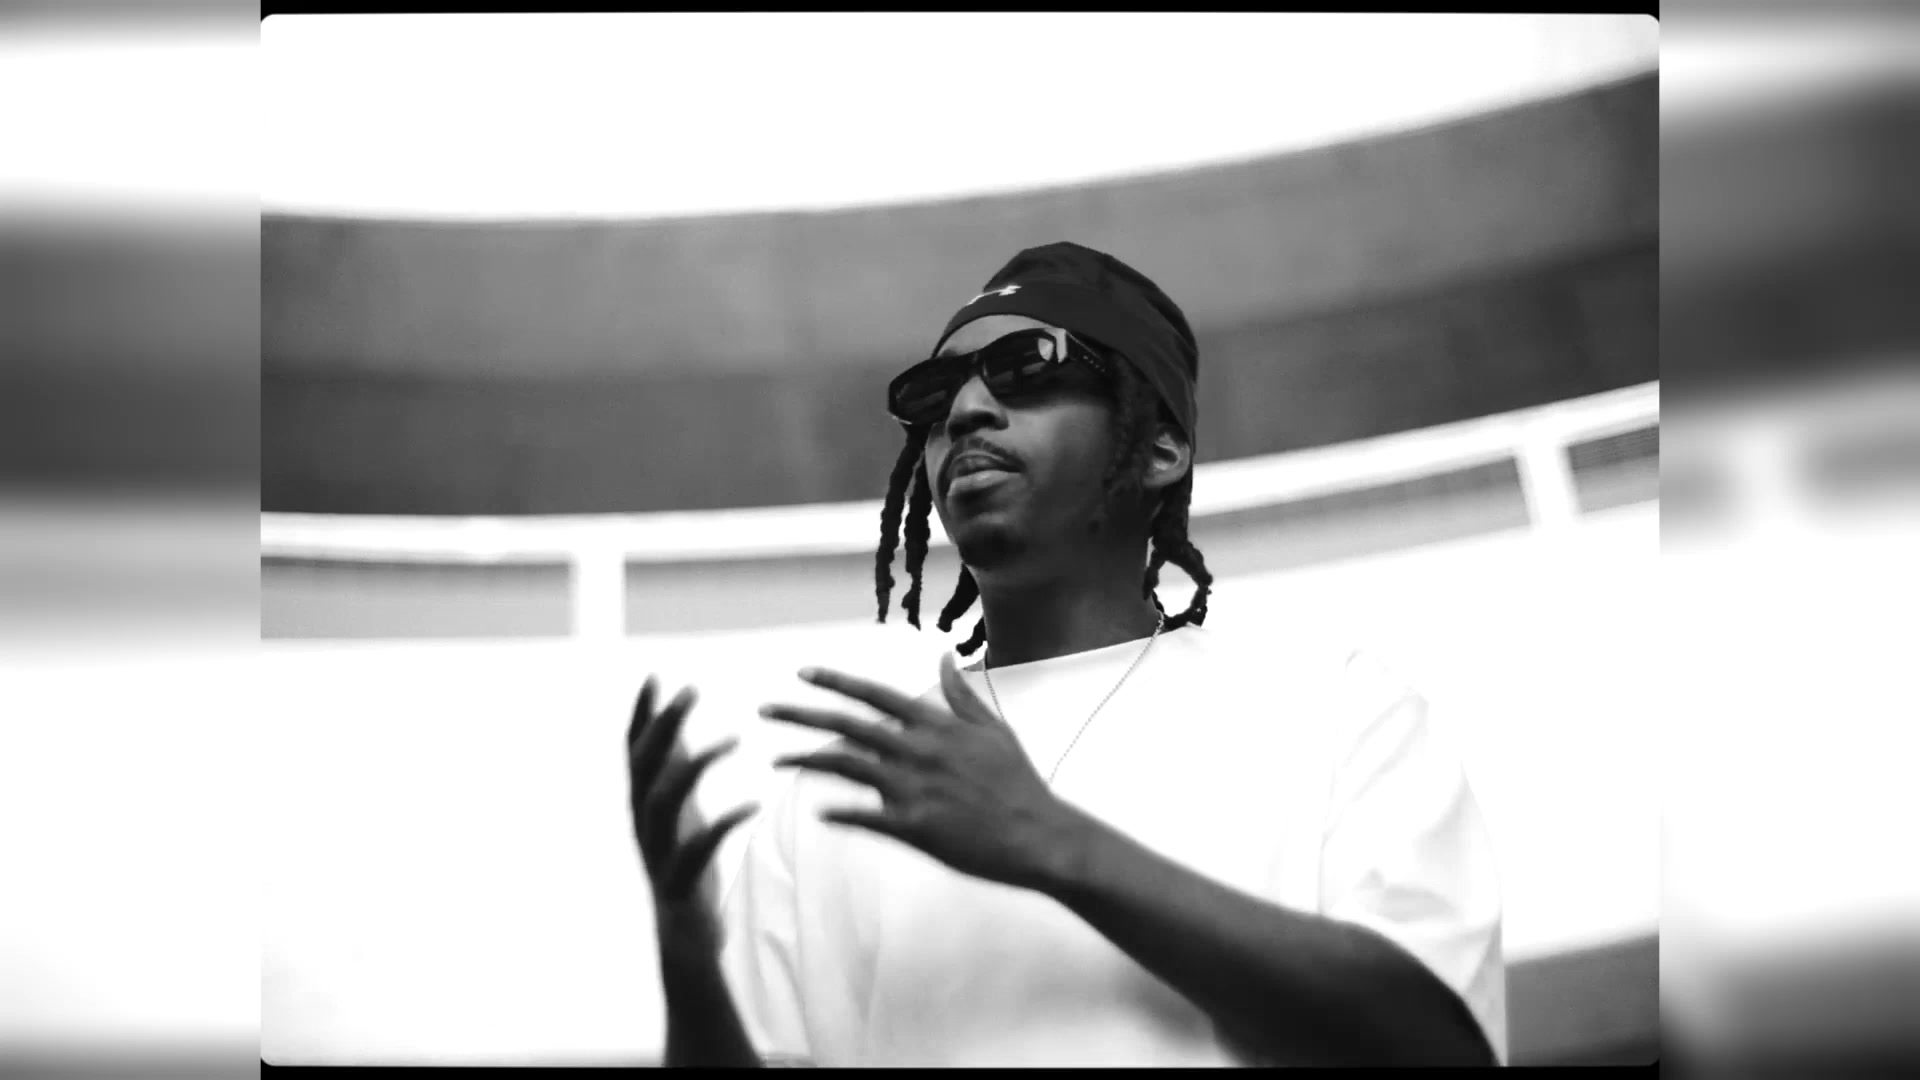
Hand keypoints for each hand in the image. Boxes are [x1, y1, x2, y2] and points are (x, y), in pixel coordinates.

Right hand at [626, 674, 757, 954]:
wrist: (685, 944)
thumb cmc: (686, 871)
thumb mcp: (680, 814)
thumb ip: (674, 771)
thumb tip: (674, 724)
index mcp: (642, 808)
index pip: (633, 752)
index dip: (640, 715)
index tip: (654, 676)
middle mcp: (643, 827)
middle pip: (644, 768)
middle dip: (664, 726)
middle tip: (690, 690)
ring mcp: (658, 856)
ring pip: (663, 803)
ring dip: (694, 766)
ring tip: (733, 740)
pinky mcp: (680, 884)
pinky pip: (697, 849)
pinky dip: (722, 823)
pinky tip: (751, 805)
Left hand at [758, 653, 1082, 890]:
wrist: (1040, 836)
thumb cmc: (1019, 783)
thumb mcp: (994, 731)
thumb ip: (961, 696)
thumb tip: (943, 659)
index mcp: (937, 726)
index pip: (876, 695)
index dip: (836, 682)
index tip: (803, 674)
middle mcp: (920, 751)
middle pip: (848, 726)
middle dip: (802, 715)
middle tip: (766, 711)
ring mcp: (915, 789)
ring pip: (847, 766)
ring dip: (807, 760)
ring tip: (777, 759)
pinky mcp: (915, 827)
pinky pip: (865, 817)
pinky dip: (839, 813)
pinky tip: (818, 812)